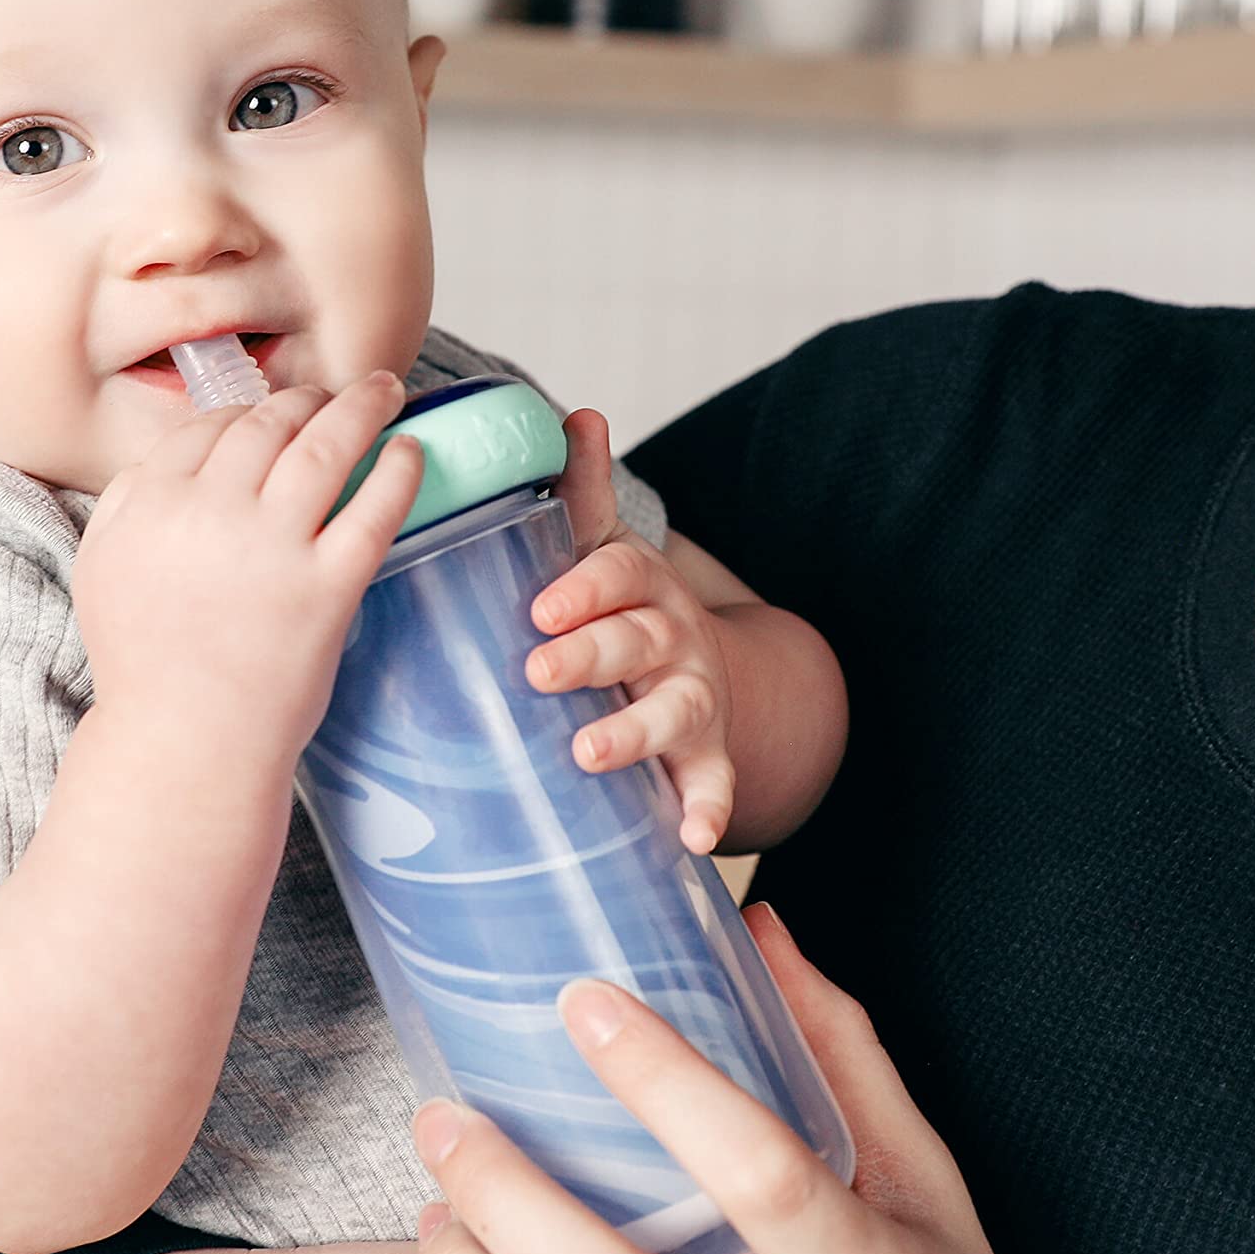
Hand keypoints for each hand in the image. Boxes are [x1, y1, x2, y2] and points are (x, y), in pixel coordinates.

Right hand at [73, 372, 423, 760]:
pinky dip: (398, 471)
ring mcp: (273, 549)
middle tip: (335, 392)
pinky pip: (374, 509)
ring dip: (362, 408)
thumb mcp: (104, 568)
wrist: (185, 743)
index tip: (275, 408)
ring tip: (387, 391)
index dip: (248, 408)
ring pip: (325, 448)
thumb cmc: (147, 664)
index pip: (209, 426)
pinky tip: (411, 451)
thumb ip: (127, 502)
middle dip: (308, 398)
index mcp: (152, 504)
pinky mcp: (328, 587)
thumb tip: (175, 455)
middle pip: (270, 425)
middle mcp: (210, 514)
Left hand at [528, 409, 736, 853]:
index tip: (540, 608)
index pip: (615, 572)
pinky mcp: (707, 755)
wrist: (701, 669)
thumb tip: (575, 414)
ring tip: (591, 753)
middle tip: (539, 670)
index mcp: (637, 583)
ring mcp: (693, 696)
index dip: (582, 588)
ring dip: (633, 732)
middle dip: (590, 654)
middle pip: (636, 640)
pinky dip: (710, 810)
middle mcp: (672, 635)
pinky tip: (694, 840)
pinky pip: (715, 784)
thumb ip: (583, 490)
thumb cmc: (624, 607)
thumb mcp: (602, 547)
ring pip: (671, 712)